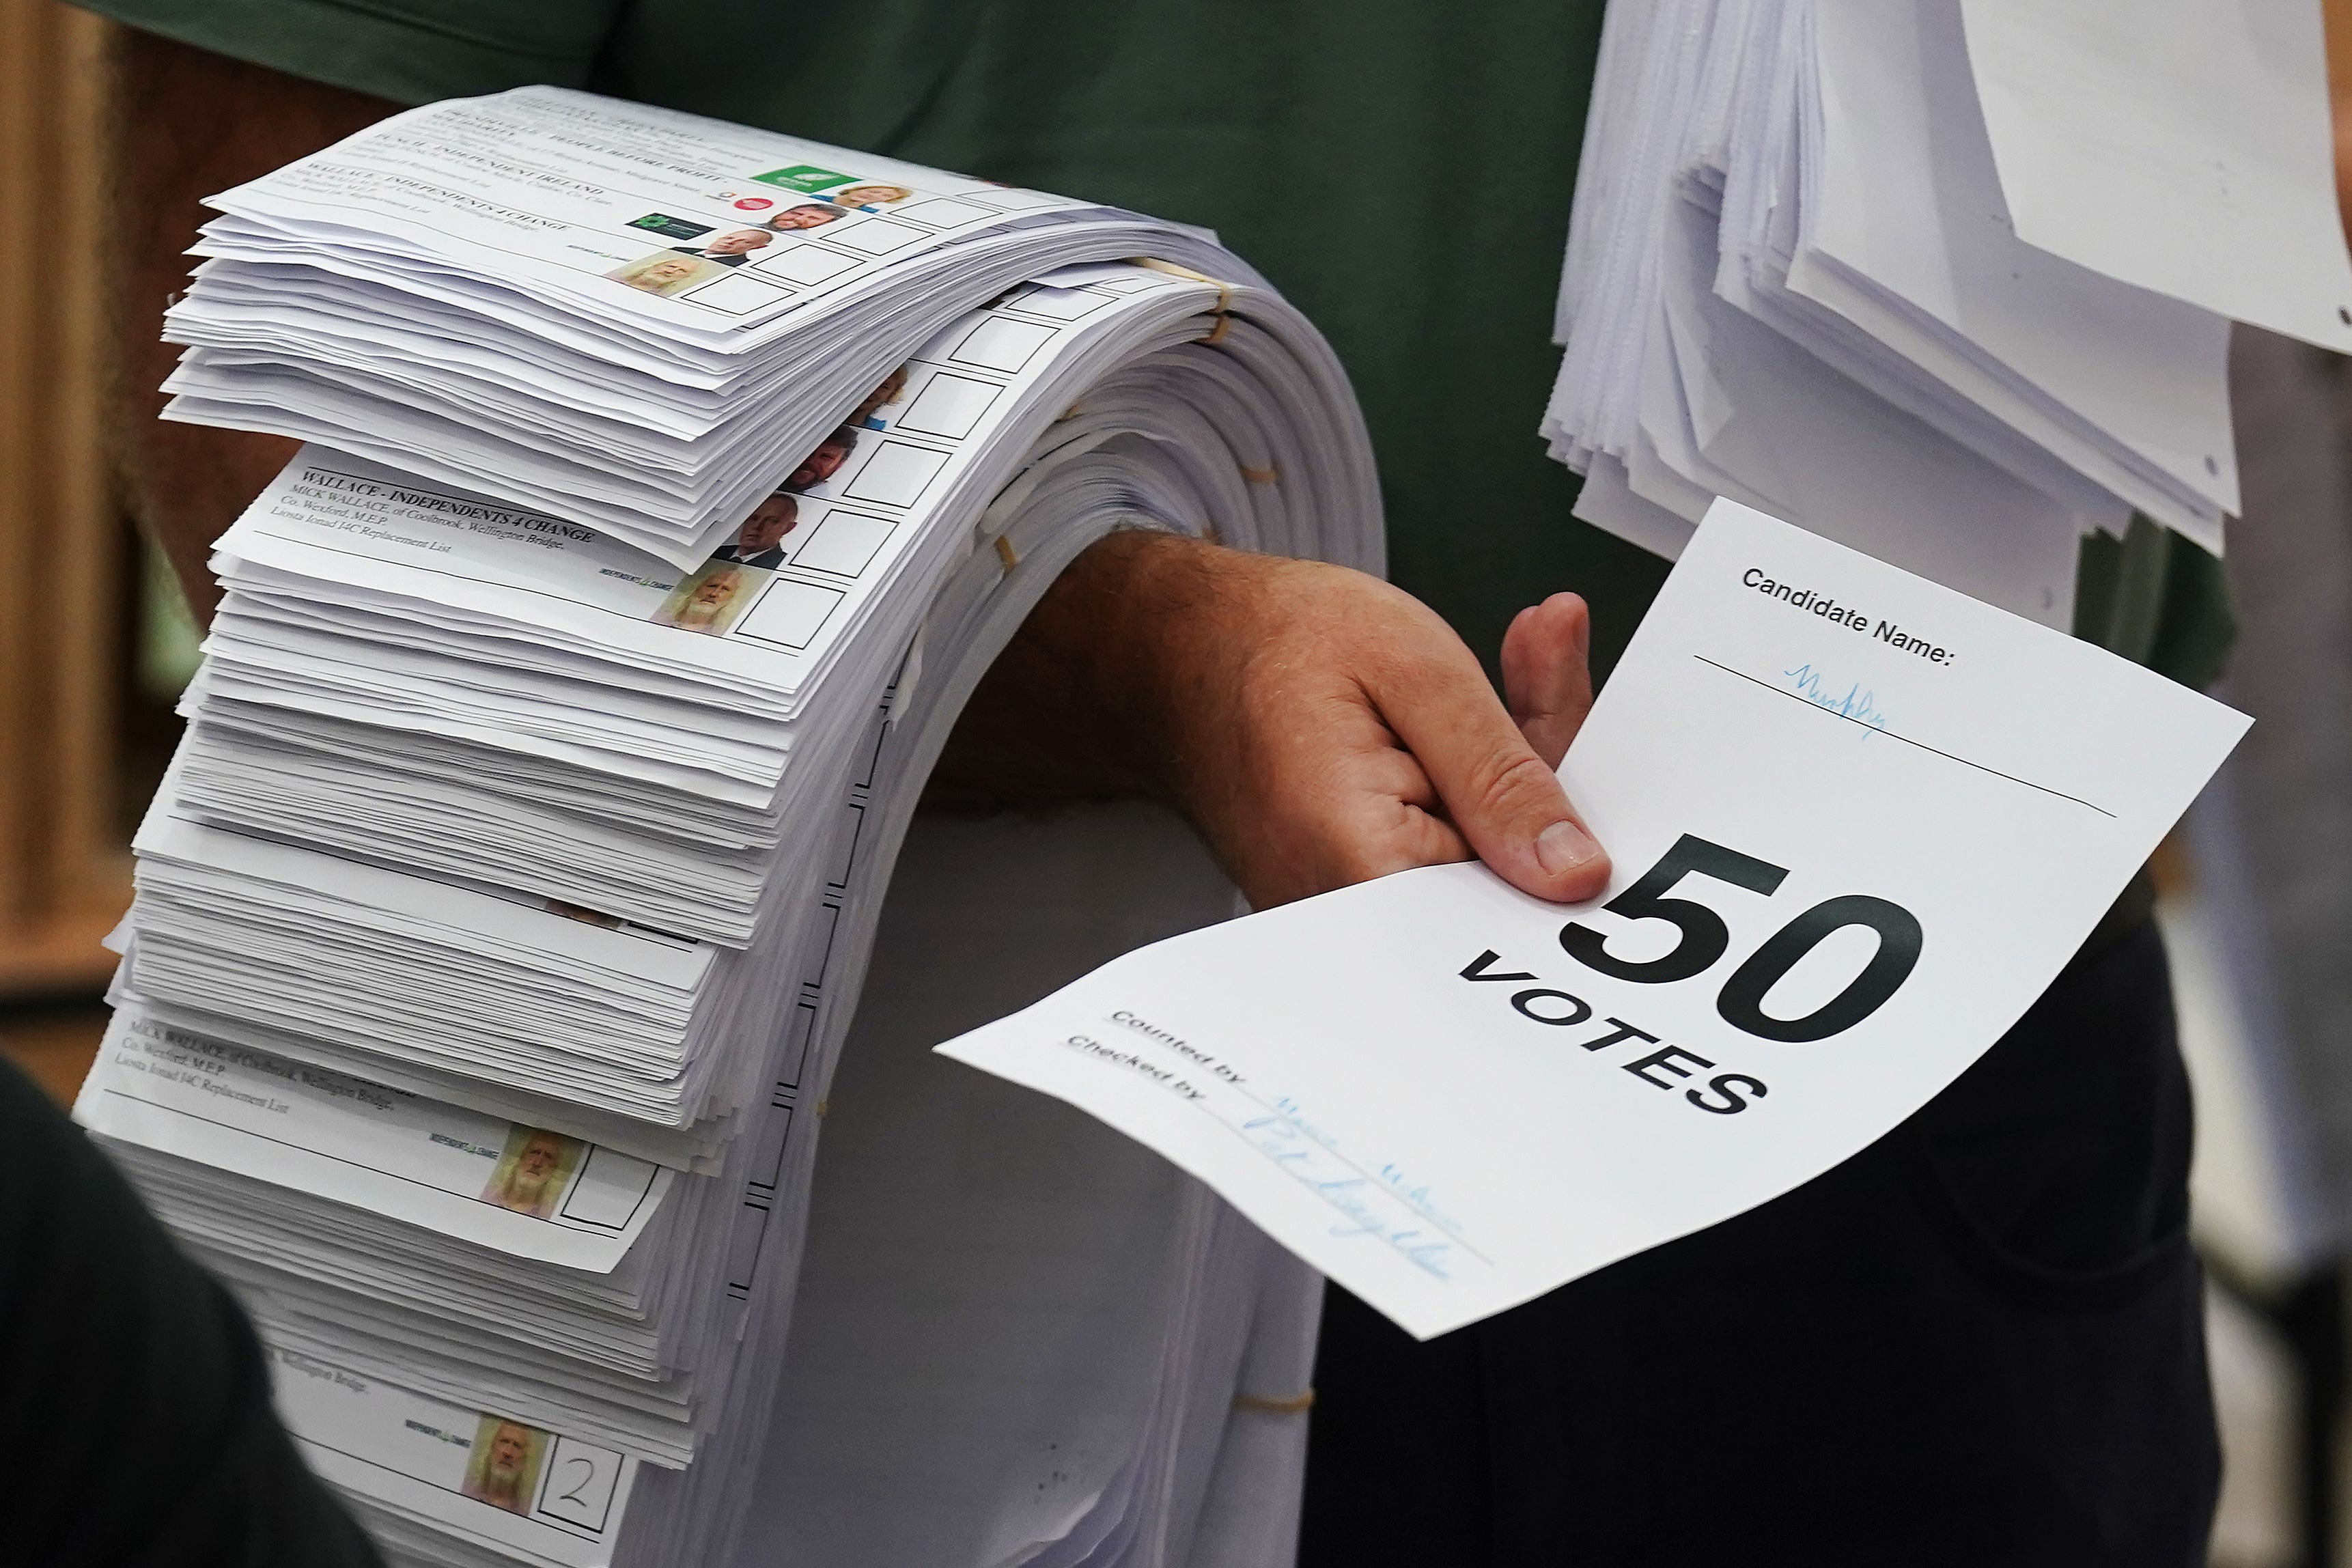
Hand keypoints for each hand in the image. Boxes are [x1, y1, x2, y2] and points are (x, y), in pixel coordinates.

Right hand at [926, 530, 1609, 909]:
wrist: (1182, 647)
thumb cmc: (1278, 643)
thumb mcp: (1415, 671)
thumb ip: (1503, 770)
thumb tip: (1575, 874)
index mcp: (1357, 863)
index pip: (1504, 914)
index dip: (1570, 853)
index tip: (1604, 771)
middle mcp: (1347, 914)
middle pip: (1507, 889)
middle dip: (1557, 779)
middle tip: (1548, 662)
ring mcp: (1352, 913)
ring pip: (1489, 867)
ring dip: (1524, 767)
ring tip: (1526, 652)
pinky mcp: (1364, 893)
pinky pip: (1458, 855)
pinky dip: (1487, 781)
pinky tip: (1486, 702)